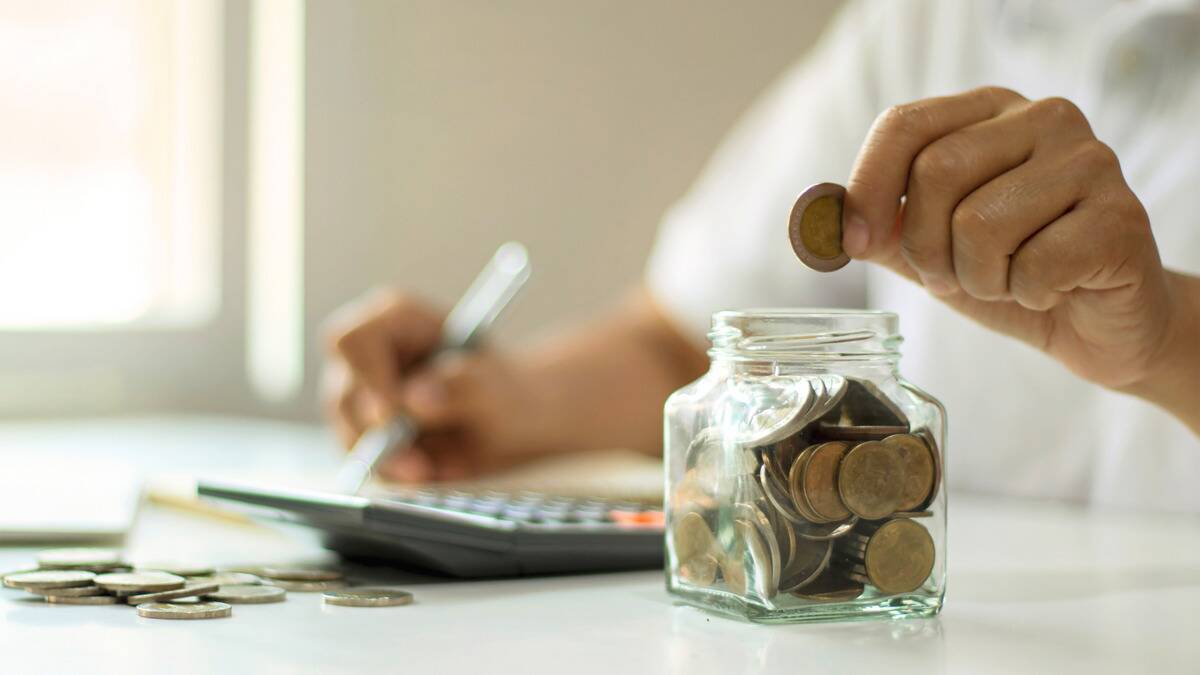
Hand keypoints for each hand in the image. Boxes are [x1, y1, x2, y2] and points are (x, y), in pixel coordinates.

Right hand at [322, 290, 551, 481]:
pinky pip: (361, 459)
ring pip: (348, 431)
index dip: (367, 378)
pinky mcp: (363, 430)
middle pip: (343, 392)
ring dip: (387, 458)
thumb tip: (416, 398)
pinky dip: (392, 472)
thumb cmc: (503, 390)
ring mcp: (361, 393)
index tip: (393, 415)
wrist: (509, 421)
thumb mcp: (497, 386)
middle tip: (419, 461)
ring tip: (431, 466)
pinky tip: (425, 470)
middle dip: (378, 433)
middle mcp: (369, 354)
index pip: (353, 340)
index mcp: (396, 319)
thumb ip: (461, 385)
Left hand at [840, 86, 1197, 398]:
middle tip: (951, 275)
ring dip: (977, 277)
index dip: (867, 186)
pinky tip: (1052, 287)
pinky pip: (1035, 265)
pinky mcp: (1122, 217)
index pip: (905, 123)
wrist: (1096, 323)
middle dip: (925, 248)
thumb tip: (819, 222)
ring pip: (981, 223)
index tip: (857, 241)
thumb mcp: (929, 248)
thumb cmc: (1009, 272)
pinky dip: (1027, 294)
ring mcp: (1091, 161)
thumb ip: (879, 229)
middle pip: (937, 172)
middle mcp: (1043, 119)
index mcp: (989, 111)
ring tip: (1006, 280)